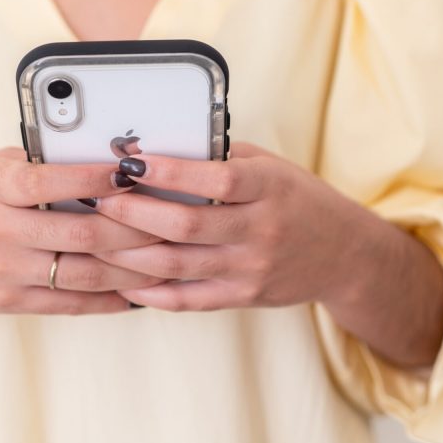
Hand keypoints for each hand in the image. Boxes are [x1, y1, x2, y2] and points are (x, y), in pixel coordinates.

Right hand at [0, 148, 165, 314]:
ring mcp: (5, 273)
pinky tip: (139, 292)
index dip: (94, 178)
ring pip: (84, 274)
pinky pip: (70, 305)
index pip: (49, 181)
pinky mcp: (10, 302)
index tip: (133, 171)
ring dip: (132, 269)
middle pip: (81, 235)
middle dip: (135, 229)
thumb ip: (36, 166)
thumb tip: (103, 159)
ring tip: (168, 258)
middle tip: (173, 219)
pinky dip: (109, 300)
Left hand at [87, 142, 382, 311]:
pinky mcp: (244, 298)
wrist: (346, 255)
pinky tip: (123, 280)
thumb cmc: (297, 200)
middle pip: (187, 226)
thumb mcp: (271, 167)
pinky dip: (151, 293)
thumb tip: (156, 143)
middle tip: (99, 199)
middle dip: (134, 212)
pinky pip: (189, 300)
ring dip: (130, 253)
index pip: (217, 178)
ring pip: (179, 265)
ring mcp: (252, 269)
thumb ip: (221, 155)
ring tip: (97, 238)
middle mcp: (262, 230)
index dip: (169, 171)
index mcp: (269, 188)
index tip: (130, 160)